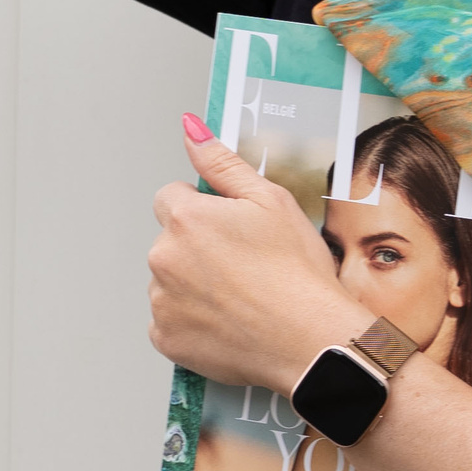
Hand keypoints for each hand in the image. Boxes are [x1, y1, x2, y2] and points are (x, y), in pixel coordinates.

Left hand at [148, 117, 353, 388]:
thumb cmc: (297, 272)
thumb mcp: (271, 201)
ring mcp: (161, 302)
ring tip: (242, 297)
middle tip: (246, 266)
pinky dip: (192, 321)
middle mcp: (162, 258)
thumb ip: (222, 163)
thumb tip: (190, 129)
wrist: (310, 341)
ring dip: (194, 284)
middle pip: (170, 241)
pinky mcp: (166, 339)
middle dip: (198, 248)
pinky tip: (229, 322)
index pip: (171, 197)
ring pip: (170, 281)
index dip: (204, 209)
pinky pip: (170, 321)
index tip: (233, 229)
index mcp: (185, 219)